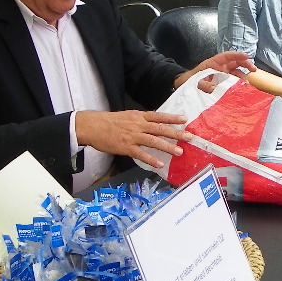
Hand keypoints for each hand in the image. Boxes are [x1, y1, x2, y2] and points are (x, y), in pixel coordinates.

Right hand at [75, 109, 191, 169]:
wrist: (92, 126)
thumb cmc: (108, 121)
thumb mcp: (127, 116)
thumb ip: (140, 121)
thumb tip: (152, 125)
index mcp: (139, 117)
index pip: (159, 116)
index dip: (172, 118)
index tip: (185, 119)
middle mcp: (138, 125)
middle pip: (160, 129)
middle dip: (176, 133)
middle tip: (189, 137)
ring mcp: (132, 136)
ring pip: (153, 141)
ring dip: (167, 147)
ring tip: (179, 152)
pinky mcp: (126, 147)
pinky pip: (141, 154)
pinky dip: (151, 159)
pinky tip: (160, 164)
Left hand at [175, 51, 251, 89]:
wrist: (186, 87)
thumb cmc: (191, 81)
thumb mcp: (198, 80)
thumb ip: (208, 84)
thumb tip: (219, 89)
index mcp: (214, 62)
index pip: (228, 56)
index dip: (238, 55)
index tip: (247, 56)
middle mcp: (221, 67)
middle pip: (236, 62)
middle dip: (246, 64)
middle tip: (253, 69)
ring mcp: (223, 75)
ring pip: (237, 73)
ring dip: (243, 77)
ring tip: (247, 84)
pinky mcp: (224, 83)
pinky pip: (234, 82)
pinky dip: (239, 84)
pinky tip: (243, 89)